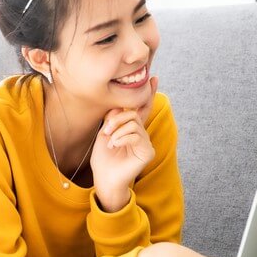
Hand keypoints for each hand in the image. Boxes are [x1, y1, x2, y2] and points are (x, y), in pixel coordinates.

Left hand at [90, 76, 159, 199]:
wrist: (104, 178)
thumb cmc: (103, 159)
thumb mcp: (105, 133)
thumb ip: (114, 118)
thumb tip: (121, 106)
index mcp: (131, 128)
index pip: (141, 108)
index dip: (148, 93)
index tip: (153, 78)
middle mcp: (141, 133)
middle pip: (133, 113)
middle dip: (117, 118)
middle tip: (106, 130)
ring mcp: (145, 143)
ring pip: (133, 123)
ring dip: (117, 130)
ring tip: (110, 141)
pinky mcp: (147, 152)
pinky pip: (135, 135)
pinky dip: (121, 138)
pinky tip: (115, 146)